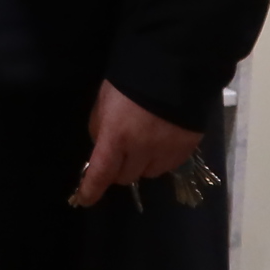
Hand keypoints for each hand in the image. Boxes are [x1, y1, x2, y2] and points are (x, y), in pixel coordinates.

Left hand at [72, 80, 203, 207]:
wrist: (173, 69)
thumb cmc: (129, 82)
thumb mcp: (104, 101)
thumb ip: (100, 128)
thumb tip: (102, 147)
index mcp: (116, 137)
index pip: (101, 173)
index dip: (91, 189)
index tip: (83, 200)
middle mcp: (142, 150)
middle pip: (125, 177)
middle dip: (120, 168)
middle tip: (120, 151)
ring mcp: (167, 152)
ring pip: (148, 173)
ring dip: (142, 164)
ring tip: (145, 142)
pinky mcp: (187, 150)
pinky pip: (169, 165)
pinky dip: (161, 159)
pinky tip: (162, 140)